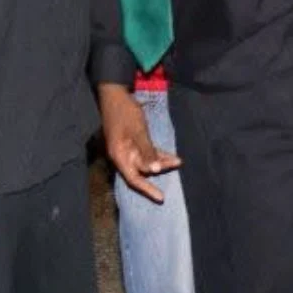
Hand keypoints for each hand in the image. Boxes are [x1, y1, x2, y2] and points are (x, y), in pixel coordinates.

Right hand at [98, 83, 179, 202]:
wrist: (114, 94)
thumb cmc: (124, 112)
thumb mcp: (137, 132)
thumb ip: (146, 151)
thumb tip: (154, 171)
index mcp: (119, 156)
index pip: (133, 179)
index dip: (147, 189)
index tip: (161, 198)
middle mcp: (122, 155)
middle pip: (141, 170)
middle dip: (159, 169)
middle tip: (177, 164)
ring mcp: (126, 148)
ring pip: (145, 161)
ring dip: (160, 161)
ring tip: (177, 160)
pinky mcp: (131, 141)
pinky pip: (145, 152)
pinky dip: (156, 153)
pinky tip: (169, 154)